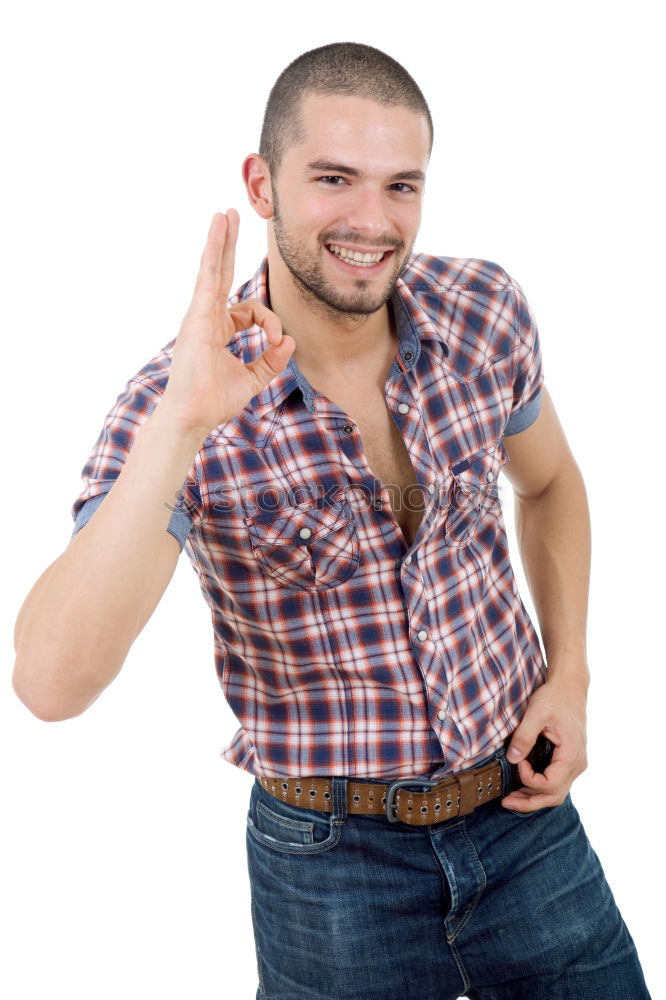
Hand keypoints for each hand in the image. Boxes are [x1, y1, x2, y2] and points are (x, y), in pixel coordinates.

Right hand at [159, 210, 294, 437]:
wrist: (193, 416)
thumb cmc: (214, 401)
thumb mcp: (252, 379)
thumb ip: (271, 361)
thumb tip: (291, 342)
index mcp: (218, 330)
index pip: (251, 311)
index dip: (271, 322)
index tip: (278, 342)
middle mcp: (206, 318)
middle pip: (221, 273)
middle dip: (228, 245)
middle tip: (231, 216)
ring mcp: (199, 316)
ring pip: (213, 270)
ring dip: (220, 240)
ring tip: (224, 214)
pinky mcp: (197, 317)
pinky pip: (208, 279)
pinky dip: (212, 255)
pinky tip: (216, 233)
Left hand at [501, 675, 587, 812]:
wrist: (569, 688)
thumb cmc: (554, 697)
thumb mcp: (536, 712)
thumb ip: (524, 736)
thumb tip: (513, 759)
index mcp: (571, 755)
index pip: (550, 784)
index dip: (529, 779)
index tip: (518, 762)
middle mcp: (577, 765)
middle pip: (554, 796)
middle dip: (529, 803)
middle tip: (506, 802)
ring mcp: (575, 764)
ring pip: (556, 793)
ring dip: (534, 799)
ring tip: (512, 799)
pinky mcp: (570, 761)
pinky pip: (557, 783)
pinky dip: (540, 789)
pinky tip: (524, 786)